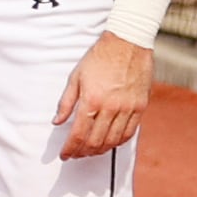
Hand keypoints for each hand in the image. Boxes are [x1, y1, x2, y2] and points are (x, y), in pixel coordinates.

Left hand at [54, 32, 152, 158]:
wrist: (128, 42)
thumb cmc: (100, 56)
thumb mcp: (76, 76)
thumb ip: (66, 102)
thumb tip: (57, 121)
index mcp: (92, 99)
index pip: (79, 134)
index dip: (70, 148)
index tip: (65, 154)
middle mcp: (110, 107)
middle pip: (95, 141)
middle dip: (83, 152)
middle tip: (76, 154)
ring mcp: (127, 108)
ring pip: (113, 140)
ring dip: (100, 150)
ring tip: (91, 151)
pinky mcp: (140, 106)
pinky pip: (129, 132)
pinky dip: (118, 142)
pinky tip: (110, 143)